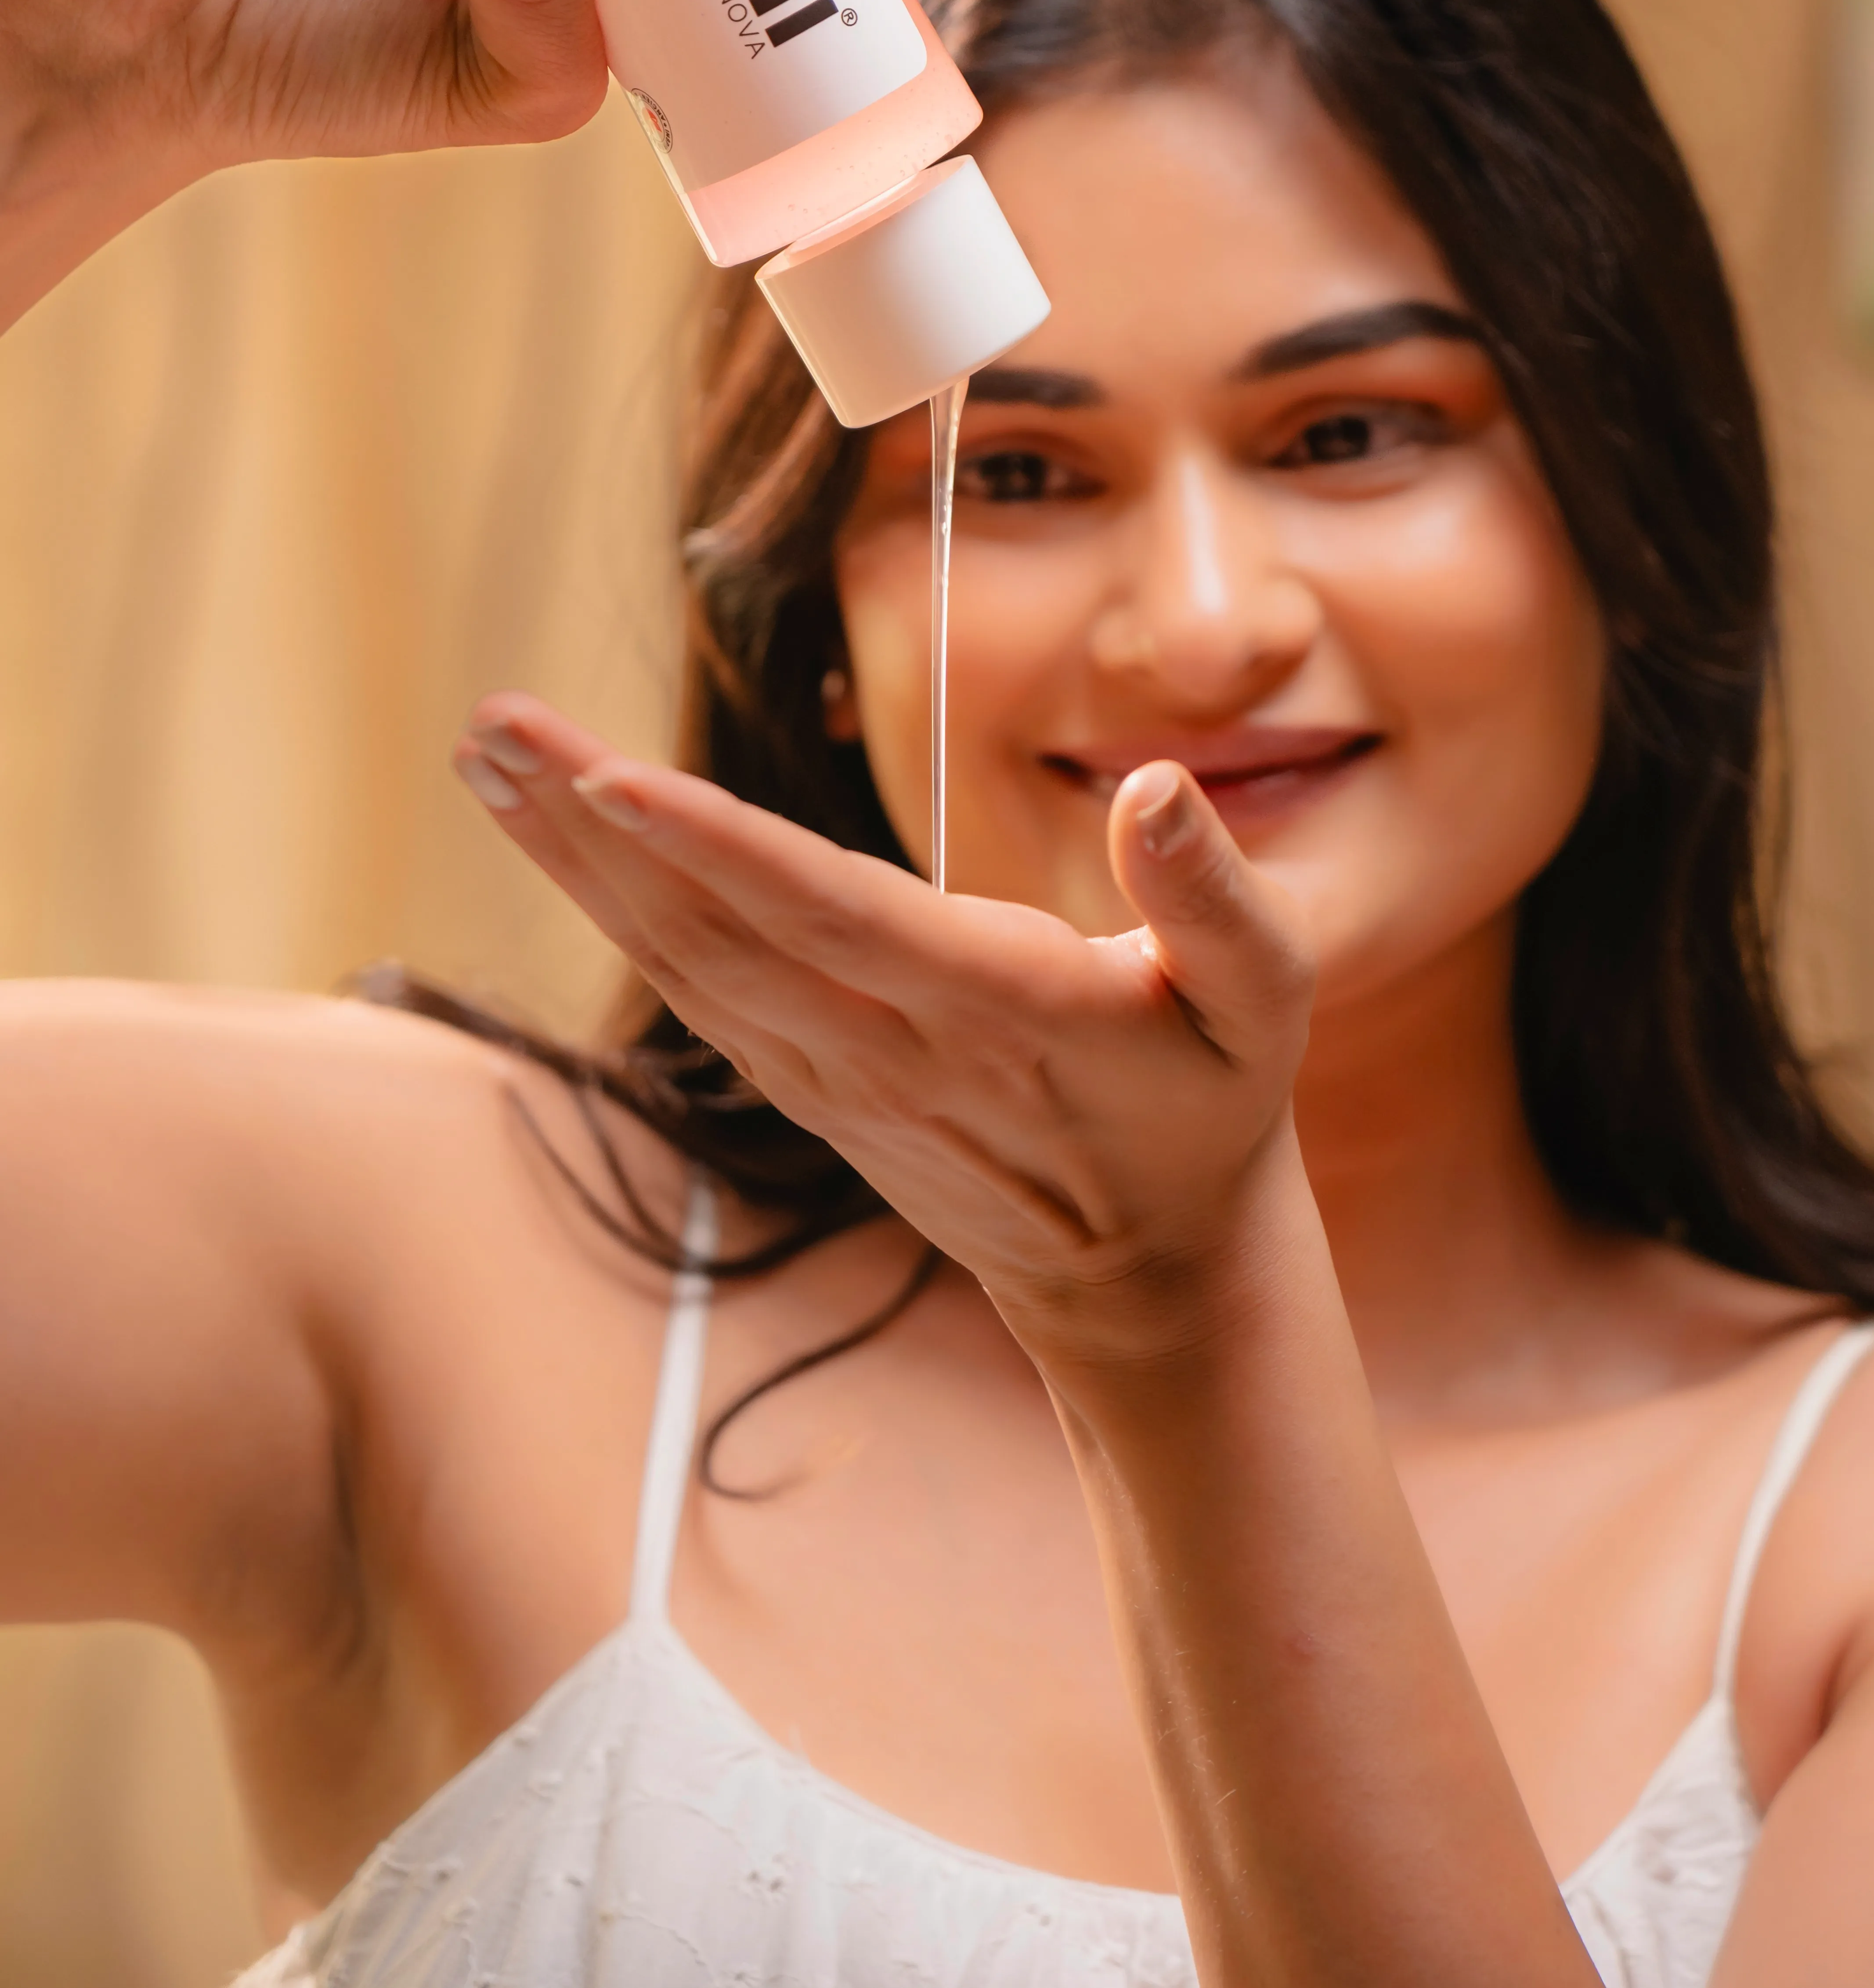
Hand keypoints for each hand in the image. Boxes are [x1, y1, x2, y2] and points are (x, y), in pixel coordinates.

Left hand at [453, 693, 1317, 1359]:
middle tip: (491, 721)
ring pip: (682, 959)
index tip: (609, 779)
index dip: (716, 849)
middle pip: (713, 927)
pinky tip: (564, 842)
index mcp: (998, 1010)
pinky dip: (617, 908)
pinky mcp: (811, 1085)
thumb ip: (1217, 898)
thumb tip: (1157, 789)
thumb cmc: (1207, 1108)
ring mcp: (836, 1075)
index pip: (831, 918)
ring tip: (490, 755)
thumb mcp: (1262, 1002)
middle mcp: (891, 1047)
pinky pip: (695, 989)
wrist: (1150, 1273)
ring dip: (576, 858)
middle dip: (592, 822)